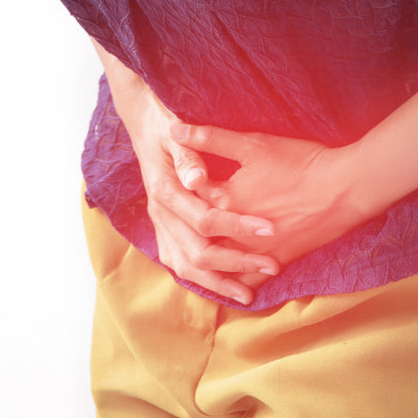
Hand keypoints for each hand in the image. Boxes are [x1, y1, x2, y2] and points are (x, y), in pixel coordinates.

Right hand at [122, 90, 280, 304]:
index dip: (238, 228)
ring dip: (218, 282)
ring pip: (185, 266)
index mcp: (165, 190)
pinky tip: (223, 285)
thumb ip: (189, 155)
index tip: (271, 230)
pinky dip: (201, 279)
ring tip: (249, 294)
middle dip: (237, 263)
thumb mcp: (175, 129)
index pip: (205, 220)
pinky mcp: (163, 229)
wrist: (144, 123)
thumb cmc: (165, 123)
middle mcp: (160, 213)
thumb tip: (197, 180)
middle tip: (273, 265)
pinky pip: (179, 263)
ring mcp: (159, 224)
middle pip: (197, 253)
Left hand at [170, 123, 372, 268]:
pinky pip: (249, 281)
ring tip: (191, 259)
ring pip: (220, 266)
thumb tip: (173, 129)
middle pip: (199, 238)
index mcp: (224, 201)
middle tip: (173, 226)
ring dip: (205, 264)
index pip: (189, 199)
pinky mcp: (278, 261)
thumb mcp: (252, 145)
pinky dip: (235, 282)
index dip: (181, 190)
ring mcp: (256, 251)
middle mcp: (235, 233)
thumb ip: (210, 138)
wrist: (345, 189)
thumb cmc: (299, 163)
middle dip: (185, 231)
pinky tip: (227, 282)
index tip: (173, 184)